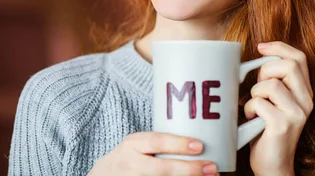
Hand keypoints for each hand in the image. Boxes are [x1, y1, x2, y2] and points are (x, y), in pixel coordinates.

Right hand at [88, 132, 218, 175]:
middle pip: (161, 169)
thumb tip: (201, 144)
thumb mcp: (139, 144)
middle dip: (188, 169)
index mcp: (133, 144)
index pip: (156, 142)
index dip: (179, 144)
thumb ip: (161, 143)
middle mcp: (130, 164)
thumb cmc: (130, 156)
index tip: (200, 146)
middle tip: (211, 168)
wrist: (104, 175)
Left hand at [244, 41, 313, 175]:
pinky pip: (259, 102)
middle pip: (288, 65)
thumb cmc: (266, 131)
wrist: (273, 166)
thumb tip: (256, 57)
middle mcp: (306, 101)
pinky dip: (249, 108)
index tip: (260, 47)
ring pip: (271, 84)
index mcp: (305, 92)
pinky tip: (251, 118)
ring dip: (254, 93)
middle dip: (265, 70)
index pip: (299, 58)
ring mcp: (296, 113)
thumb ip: (272, 81)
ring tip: (254, 107)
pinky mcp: (283, 125)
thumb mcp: (274, 101)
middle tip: (257, 87)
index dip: (279, 47)